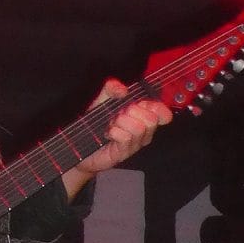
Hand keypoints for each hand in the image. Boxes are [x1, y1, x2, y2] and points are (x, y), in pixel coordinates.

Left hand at [62, 80, 171, 195]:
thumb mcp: (102, 101)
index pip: (163, 114)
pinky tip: (108, 134)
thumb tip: (123, 89)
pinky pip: (126, 137)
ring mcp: (134, 144)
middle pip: (151, 119)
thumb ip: (112, 89)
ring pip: (139, 128)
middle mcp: (143, 132)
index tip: (139, 104)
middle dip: (132, 112)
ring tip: (111, 125)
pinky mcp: (124, 153)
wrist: (80, 144)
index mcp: (142, 118)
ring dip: (121, 122)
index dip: (156, 107)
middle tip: (118, 115)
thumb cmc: (95, 123)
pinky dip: (114, 131)